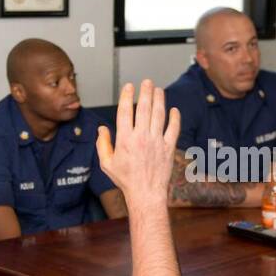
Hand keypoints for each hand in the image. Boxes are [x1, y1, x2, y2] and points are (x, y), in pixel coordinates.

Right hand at [96, 80, 180, 209]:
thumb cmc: (126, 180)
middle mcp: (141, 137)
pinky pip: (173, 129)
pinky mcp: (168, 147)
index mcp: (124, 139)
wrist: (146, 194)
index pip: (125, 111)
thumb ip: (103, 144)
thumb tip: (101, 129)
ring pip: (159, 114)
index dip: (126, 96)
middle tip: (147, 82)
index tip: (129, 86)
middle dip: (145, 92)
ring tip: (158, 90)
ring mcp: (156, 141)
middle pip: (144, 108)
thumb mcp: (107, 163)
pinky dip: (175, 118)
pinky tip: (174, 110)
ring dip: (159, 100)